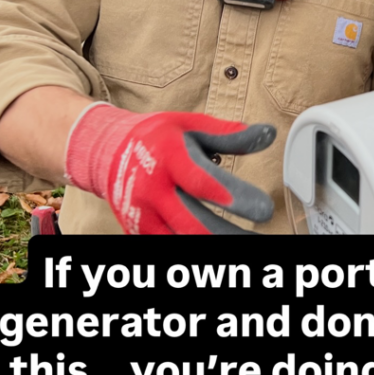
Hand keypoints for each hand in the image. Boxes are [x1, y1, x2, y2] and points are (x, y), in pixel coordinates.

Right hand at [64, 104, 275, 233]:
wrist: (107, 151)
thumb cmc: (155, 137)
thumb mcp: (190, 126)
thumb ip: (229, 135)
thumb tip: (267, 134)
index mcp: (167, 157)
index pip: (202, 182)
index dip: (233, 197)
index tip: (264, 209)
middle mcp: (152, 190)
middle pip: (192, 223)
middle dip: (228, 235)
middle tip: (258, 238)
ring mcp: (143, 215)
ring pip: (180, 240)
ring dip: (214, 246)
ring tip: (244, 244)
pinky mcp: (138, 231)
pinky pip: (167, 245)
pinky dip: (193, 248)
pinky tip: (218, 246)